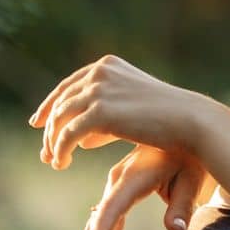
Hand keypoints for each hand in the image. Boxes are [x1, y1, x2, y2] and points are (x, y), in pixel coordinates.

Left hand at [28, 53, 203, 168]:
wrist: (190, 120)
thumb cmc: (171, 118)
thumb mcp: (134, 108)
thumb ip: (108, 115)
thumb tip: (82, 138)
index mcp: (107, 66)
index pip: (69, 85)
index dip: (50, 104)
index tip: (38, 122)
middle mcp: (99, 73)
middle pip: (61, 102)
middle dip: (49, 128)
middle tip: (46, 150)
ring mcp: (98, 91)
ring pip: (60, 118)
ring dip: (53, 142)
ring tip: (54, 161)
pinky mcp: (100, 113)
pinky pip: (68, 134)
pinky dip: (60, 150)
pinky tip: (61, 163)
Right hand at [73, 144, 213, 229]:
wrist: (188, 128)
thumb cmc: (193, 157)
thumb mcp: (192, 178)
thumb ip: (182, 204)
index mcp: (133, 177)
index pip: (111, 210)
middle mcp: (119, 180)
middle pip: (104, 223)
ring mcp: (117, 184)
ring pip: (102, 223)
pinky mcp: (121, 188)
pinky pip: (105, 216)